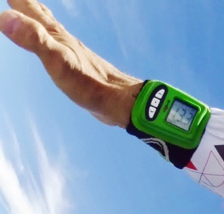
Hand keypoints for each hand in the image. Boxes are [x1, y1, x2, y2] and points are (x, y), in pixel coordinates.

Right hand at [0, 0, 141, 126]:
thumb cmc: (89, 83)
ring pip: (50, 29)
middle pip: (41, 15)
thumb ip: (34, 38)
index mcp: (56, 35)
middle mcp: (64, 39)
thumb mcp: (57, 60)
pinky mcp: (77, 66)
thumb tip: (5, 17)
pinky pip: (57, 47)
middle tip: (16, 0)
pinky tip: (54, 48)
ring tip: (32, 16)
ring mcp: (72, 52)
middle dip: (26, 4)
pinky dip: (49, 41)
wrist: (119, 100)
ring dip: (38, 19)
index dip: (17, 1)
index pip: (30, 8)